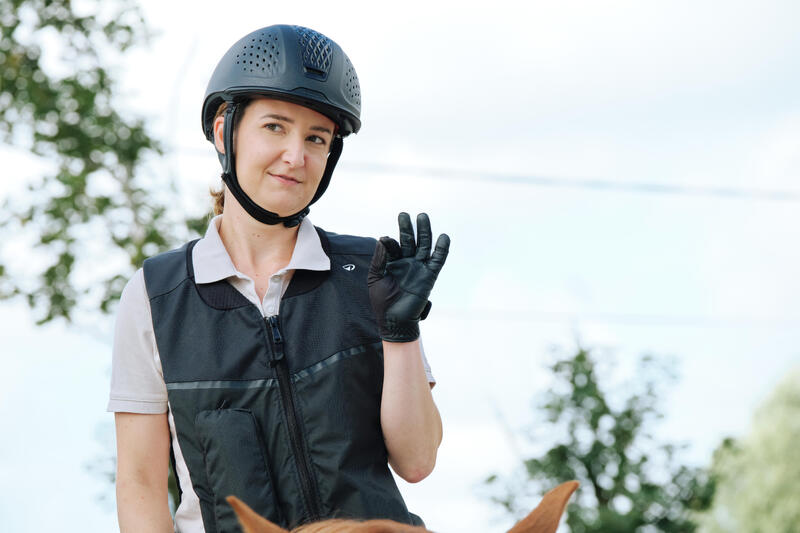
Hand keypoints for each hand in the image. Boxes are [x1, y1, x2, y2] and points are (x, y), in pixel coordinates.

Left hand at [368, 212, 449, 341]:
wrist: (394, 321)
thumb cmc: (382, 301)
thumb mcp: (375, 278)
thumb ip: (379, 259)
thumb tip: (383, 239)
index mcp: (392, 262)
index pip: (393, 246)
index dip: (390, 242)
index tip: (386, 240)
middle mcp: (407, 262)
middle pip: (410, 240)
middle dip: (408, 228)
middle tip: (405, 215)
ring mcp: (419, 268)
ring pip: (424, 245)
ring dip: (424, 232)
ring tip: (422, 217)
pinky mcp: (429, 276)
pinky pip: (438, 260)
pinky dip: (442, 249)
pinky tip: (443, 237)